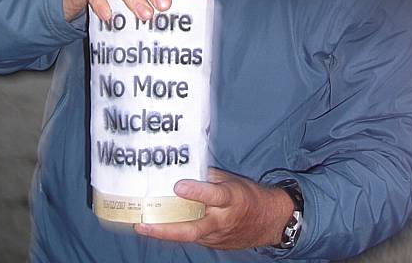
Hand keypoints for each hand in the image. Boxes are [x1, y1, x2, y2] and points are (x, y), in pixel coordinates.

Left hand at [134, 168, 293, 249]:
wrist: (269, 222)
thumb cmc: (249, 195)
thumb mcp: (233, 180)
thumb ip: (209, 176)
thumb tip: (185, 166)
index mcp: (231, 199)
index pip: (213, 195)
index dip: (196, 191)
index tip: (177, 186)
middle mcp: (223, 220)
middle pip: (192, 228)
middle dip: (166, 228)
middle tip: (144, 223)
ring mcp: (217, 236)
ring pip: (188, 236)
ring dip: (165, 232)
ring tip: (142, 224)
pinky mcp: (214, 245)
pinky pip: (193, 238)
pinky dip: (176, 232)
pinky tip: (159, 226)